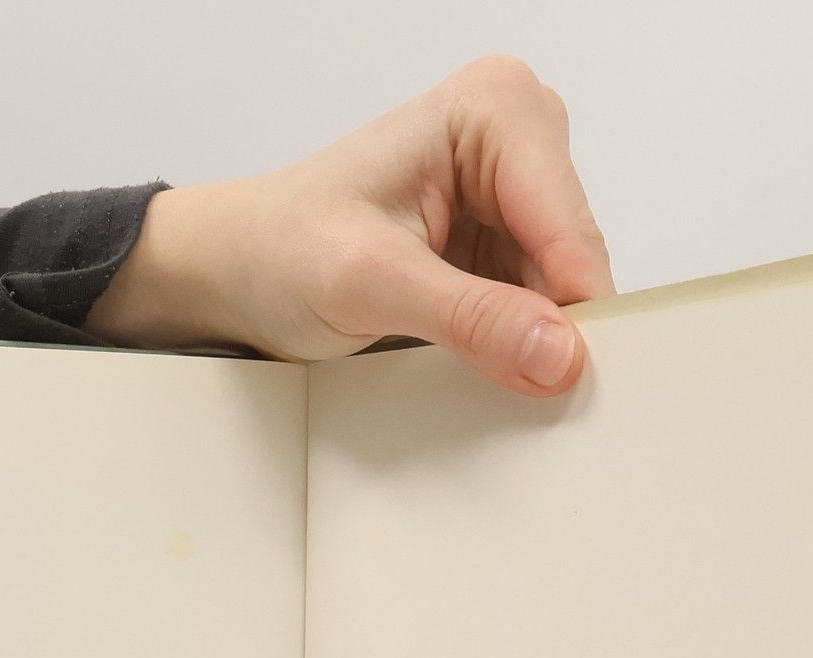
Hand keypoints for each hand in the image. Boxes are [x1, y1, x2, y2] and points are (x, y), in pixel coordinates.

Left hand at [88, 55, 614, 395]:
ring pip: (563, 295)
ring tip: (477, 371)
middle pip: (577, 260)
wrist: (236, 271)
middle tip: (520, 392)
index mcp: (494, 110)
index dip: (575, 311)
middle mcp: (516, 141)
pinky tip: (481, 366)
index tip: (569, 380)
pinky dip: (518, 349)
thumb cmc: (280, 248)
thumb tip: (556, 352)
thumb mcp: (371, 284)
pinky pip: (538, 312)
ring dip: (535, 344)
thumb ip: (471, 317)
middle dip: (556, 329)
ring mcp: (511, 198)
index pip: (569, 226)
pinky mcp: (499, 250)